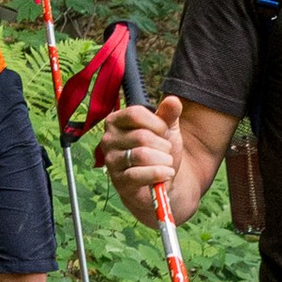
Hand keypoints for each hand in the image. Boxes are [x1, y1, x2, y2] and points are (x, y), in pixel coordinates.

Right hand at [96, 90, 185, 221]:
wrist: (160, 180)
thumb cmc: (159, 150)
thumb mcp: (166, 129)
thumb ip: (169, 114)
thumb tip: (173, 100)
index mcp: (116, 121)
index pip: (135, 113)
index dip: (157, 123)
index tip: (164, 132)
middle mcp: (108, 139)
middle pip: (141, 136)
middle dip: (163, 145)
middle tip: (166, 151)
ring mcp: (111, 161)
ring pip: (141, 155)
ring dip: (163, 160)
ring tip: (167, 163)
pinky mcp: (118, 181)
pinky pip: (138, 175)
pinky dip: (158, 174)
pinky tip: (167, 173)